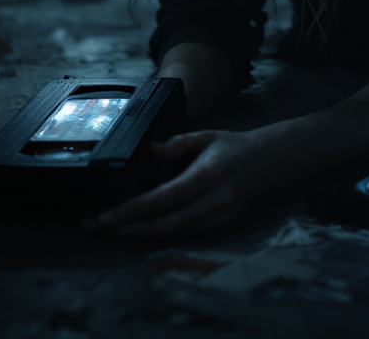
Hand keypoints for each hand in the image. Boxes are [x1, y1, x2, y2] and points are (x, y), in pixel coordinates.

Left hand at [84, 128, 280, 237]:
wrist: (269, 161)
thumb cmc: (233, 146)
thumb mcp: (204, 135)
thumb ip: (175, 143)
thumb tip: (147, 150)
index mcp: (206, 174)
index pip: (161, 199)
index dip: (131, 211)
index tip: (106, 216)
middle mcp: (214, 200)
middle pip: (164, 224)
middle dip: (129, 228)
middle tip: (98, 227)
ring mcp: (220, 216)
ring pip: (174, 233)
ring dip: (142, 234)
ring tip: (114, 228)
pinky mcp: (223, 226)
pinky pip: (187, 234)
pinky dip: (162, 233)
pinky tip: (143, 228)